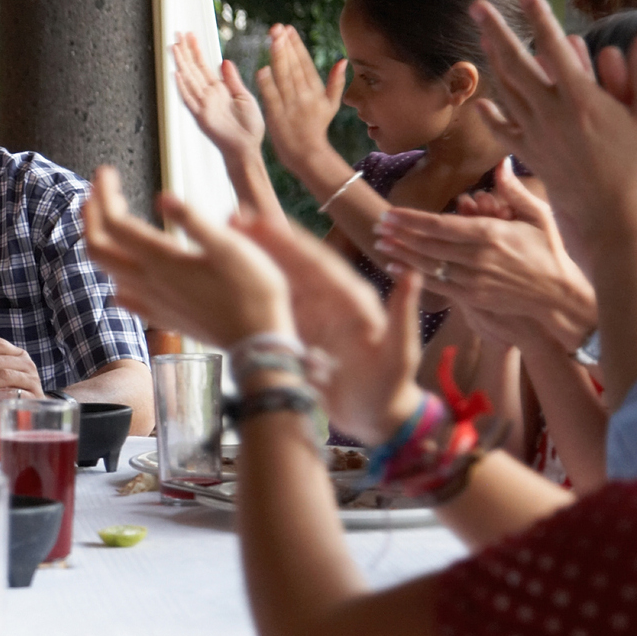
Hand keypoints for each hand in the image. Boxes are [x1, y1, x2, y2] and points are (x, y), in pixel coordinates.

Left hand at [82, 165, 291, 346]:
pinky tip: (126, 272)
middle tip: (96, 192)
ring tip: (107, 222)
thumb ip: (194, 221)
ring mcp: (154, 303)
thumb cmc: (255, 292)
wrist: (260, 346)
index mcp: (162, 260)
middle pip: (98, 248)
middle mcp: (149, 283)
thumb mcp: (232, 248)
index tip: (104, 171)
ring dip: (100, 241)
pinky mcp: (164, 318)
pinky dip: (117, 275)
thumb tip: (162, 196)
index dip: (103, 195)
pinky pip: (126, 296)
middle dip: (90, 216)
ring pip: (108, 272)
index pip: (114, 223)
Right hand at [172, 31, 264, 162]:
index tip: (190, 36)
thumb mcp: (244, 97)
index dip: (197, 50)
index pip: (204, 65)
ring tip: (174, 48)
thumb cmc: (248, 127)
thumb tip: (225, 62)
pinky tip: (176, 74)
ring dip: (181, 64)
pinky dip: (182, 87)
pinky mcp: (201, 116)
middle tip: (177, 34)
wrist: (247, 147)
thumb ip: (233, 80)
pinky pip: (189, 99)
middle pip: (193, 69)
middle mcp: (208, 95)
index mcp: (219, 90)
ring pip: (189, 80)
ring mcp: (203, 105)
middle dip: (185, 51)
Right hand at [235, 216, 423, 444]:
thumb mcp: (401, 352)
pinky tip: (229, 276)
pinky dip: (252, 288)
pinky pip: (272, 304)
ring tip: (224, 236)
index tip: (262, 223)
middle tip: (232, 219)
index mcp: (352, 298)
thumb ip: (402, 313)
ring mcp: (311, 314)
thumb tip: (412, 273)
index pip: (318, 263)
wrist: (379, 417)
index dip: (290, 242)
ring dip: (254, 258)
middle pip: (293, 263)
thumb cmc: (391, 385)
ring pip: (279, 279)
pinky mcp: (297, 331)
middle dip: (264, 240)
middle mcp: (330, 299)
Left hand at [254, 25, 347, 171]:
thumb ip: (336, 82)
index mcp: (316, 91)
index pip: (305, 64)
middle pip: (293, 67)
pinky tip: (262, 70)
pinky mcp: (278, 116)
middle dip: (285, 46)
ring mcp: (291, 106)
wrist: (307, 153)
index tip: (289, 29)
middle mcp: (304, 96)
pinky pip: (272, 98)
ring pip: (283, 78)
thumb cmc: (317, 127)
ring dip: (277, 58)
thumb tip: (342, 60)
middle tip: (277, 27)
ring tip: (271, 40)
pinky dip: (268, 85)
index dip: (297, 46)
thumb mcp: (332, 105)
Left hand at [372, 160, 596, 350]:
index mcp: (490, 233)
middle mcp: (478, 257)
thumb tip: (502, 161)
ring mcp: (473, 279)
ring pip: (427, 265)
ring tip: (379, 244)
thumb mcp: (538, 215)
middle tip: (377, 225)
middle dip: (399, 234)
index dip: (410, 219)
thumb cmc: (549, 250)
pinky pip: (436, 285)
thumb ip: (513, 190)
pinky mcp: (472, 297)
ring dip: (400, 254)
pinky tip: (395, 268)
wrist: (558, 294)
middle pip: (427, 244)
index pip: (440, 224)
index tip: (390, 213)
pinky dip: (413, 276)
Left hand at [469, 0, 636, 247]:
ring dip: (491, 62)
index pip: (554, 48)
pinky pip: (504, 130)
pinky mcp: (530, 155)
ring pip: (505, 91)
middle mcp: (550, 114)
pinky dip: (491, 114)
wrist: (614, 217)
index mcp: (581, 99)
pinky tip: (481, 102)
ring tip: (481, 37)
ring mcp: (536, 135)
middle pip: (515, 64)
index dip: (539, 17)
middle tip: (477, 5)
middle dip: (495, 31)